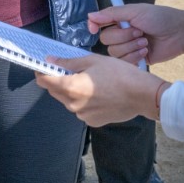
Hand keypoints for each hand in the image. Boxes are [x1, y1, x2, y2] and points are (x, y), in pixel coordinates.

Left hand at [35, 53, 166, 126]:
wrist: (142, 95)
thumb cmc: (119, 74)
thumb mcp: (93, 61)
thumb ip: (68, 63)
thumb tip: (50, 61)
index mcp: (71, 88)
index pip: (44, 81)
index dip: (41, 72)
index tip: (44, 65)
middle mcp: (73, 105)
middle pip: (55, 92)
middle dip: (57, 81)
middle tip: (69, 69)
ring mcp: (83, 115)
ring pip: (68, 101)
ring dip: (71, 91)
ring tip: (89, 81)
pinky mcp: (93, 122)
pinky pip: (82, 109)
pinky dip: (84, 101)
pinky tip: (98, 93)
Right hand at [87, 4, 183, 65]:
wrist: (180, 33)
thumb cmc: (160, 18)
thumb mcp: (135, 11)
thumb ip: (112, 14)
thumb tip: (90, 16)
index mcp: (120, 20)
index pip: (99, 24)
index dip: (94, 26)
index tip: (93, 29)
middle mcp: (122, 34)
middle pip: (106, 40)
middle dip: (123, 37)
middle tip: (139, 32)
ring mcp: (128, 48)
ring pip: (114, 53)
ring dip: (130, 47)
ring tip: (145, 42)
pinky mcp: (136, 60)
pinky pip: (124, 63)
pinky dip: (135, 57)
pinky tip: (146, 51)